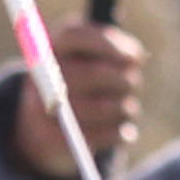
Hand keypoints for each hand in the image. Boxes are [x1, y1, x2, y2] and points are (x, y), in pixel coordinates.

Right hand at [8, 23, 148, 179]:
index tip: (136, 56)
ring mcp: (44, 112)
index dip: (108, 43)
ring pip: (106, 107)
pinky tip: (120, 129)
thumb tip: (137, 57)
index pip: (75, 36)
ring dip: (126, 107)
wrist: (43, 129)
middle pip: (93, 74)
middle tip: (134, 82)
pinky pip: (108, 135)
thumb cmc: (79, 82)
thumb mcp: (88, 58)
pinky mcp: (57, 142)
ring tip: (124, 106)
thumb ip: (112, 48)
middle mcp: (42, 77)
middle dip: (124, 80)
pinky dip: (123, 132)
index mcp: (48, 48)